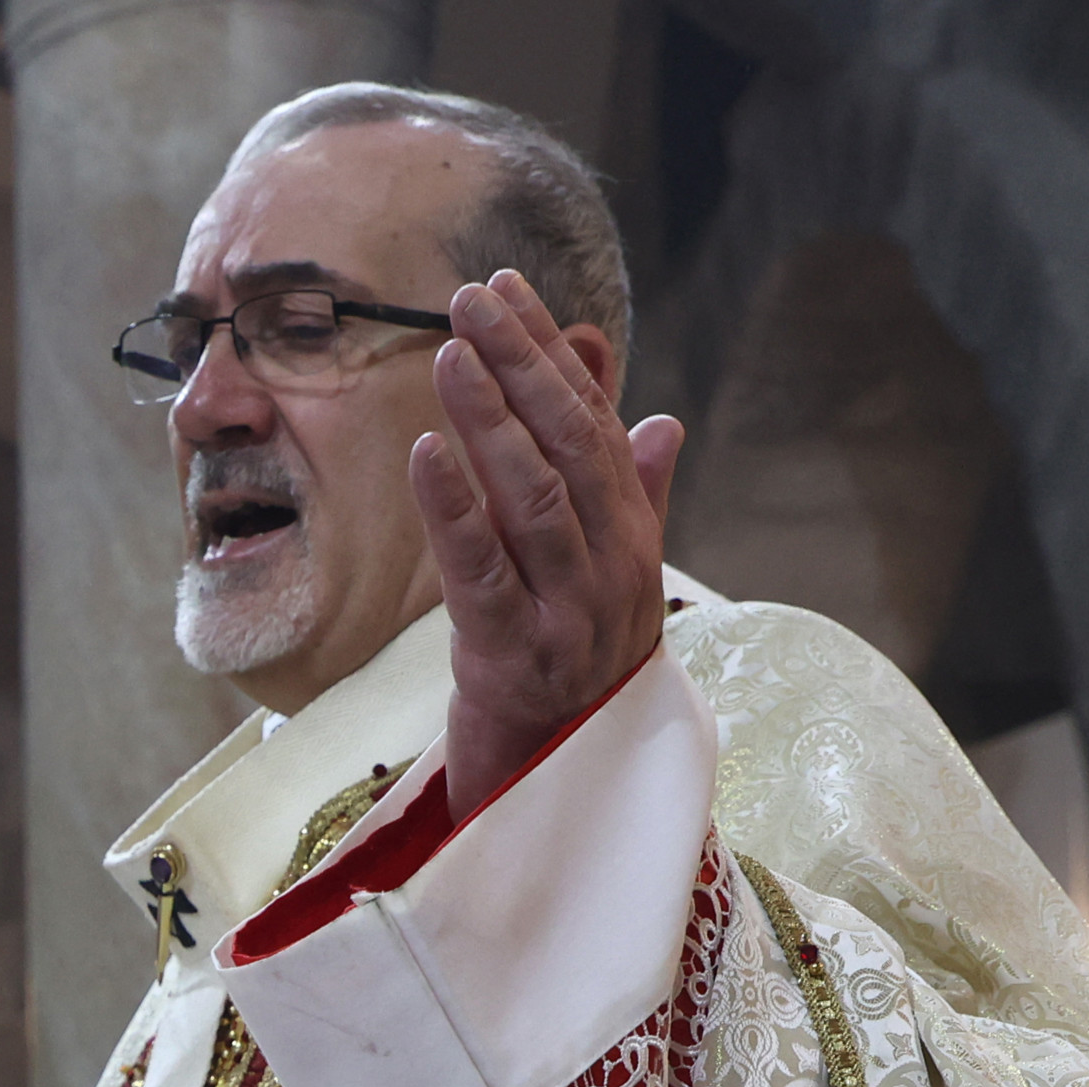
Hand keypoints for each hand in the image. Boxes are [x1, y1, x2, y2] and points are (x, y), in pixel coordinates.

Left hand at [414, 268, 688, 811]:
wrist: (561, 794)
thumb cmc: (573, 677)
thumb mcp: (604, 583)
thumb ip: (633, 499)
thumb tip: (662, 419)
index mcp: (633, 539)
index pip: (594, 425)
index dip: (550, 353)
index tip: (507, 289)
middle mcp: (612, 569)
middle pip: (570, 448)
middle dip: (521, 366)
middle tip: (470, 299)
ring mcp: (568, 616)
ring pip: (533, 500)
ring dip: (491, 420)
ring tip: (450, 354)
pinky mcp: (514, 659)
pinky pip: (481, 573)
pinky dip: (453, 508)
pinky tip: (425, 451)